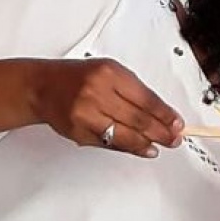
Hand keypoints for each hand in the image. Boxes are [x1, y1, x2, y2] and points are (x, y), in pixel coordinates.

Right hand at [29, 58, 183, 156]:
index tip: (177, 123)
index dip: (165, 114)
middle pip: (139, 119)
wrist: (42, 87)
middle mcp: (97, 93)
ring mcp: (86, 115)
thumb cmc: (77, 77)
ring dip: (146, 143)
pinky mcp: (79, 132)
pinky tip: (140, 149)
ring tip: (159, 146)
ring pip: (126, 135)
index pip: (146, 98)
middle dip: (161, 132)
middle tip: (174, 138)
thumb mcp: (108, 71)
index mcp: (109, 74)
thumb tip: (161, 112)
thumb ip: (133, 90)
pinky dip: (128, 148)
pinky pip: (110, 144)